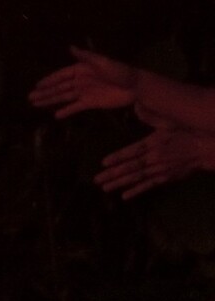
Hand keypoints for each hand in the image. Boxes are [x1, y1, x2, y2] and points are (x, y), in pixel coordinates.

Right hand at [29, 46, 135, 118]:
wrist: (136, 87)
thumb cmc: (120, 72)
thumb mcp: (103, 62)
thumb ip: (86, 57)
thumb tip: (70, 47)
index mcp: (81, 70)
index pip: (60, 76)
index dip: (48, 80)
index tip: (36, 85)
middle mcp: (79, 81)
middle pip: (59, 88)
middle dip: (45, 92)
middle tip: (30, 97)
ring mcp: (84, 93)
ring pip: (64, 97)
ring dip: (50, 100)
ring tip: (36, 104)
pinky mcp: (91, 103)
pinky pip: (76, 107)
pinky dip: (66, 111)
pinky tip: (56, 115)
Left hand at [95, 125, 214, 199]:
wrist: (203, 149)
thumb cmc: (183, 132)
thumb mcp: (166, 122)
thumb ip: (150, 117)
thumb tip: (137, 105)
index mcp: (152, 144)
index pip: (131, 152)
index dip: (117, 157)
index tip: (103, 162)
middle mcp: (154, 159)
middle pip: (130, 168)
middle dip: (112, 174)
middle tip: (96, 180)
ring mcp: (159, 170)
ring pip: (137, 178)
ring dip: (120, 184)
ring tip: (104, 188)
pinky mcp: (165, 178)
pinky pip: (148, 186)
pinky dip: (136, 191)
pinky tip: (124, 196)